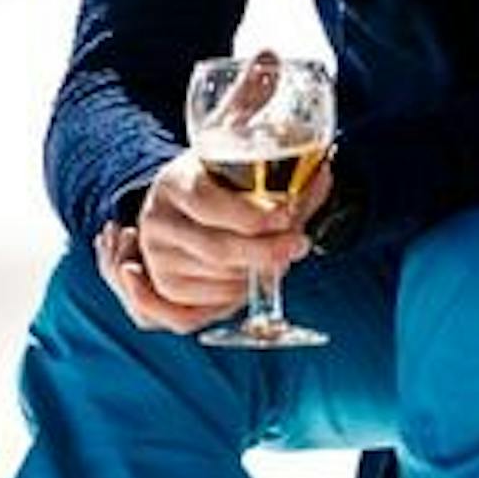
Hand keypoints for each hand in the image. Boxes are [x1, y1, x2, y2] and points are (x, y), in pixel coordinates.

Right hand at [125, 149, 325, 324]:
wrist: (186, 202)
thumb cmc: (221, 183)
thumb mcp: (243, 164)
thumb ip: (282, 172)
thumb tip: (322, 174)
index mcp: (174, 184)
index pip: (208, 203)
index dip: (252, 214)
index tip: (287, 215)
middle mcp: (157, 222)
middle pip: (216, 249)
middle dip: (265, 252)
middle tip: (298, 245)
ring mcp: (156, 259)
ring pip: (215, 282)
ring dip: (254, 276)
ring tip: (276, 257)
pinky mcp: (162, 289)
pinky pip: (195, 313)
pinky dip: (230, 303)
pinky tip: (247, 283)